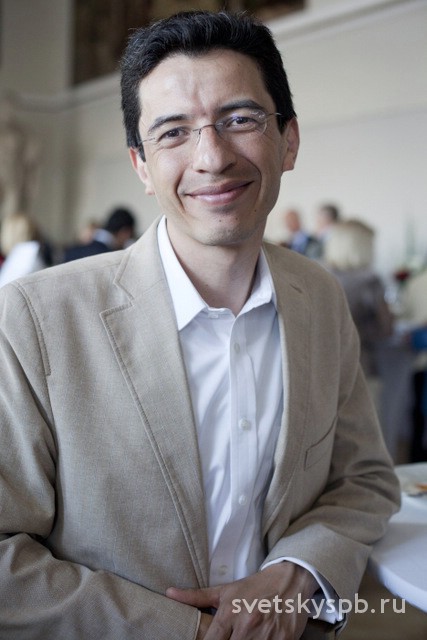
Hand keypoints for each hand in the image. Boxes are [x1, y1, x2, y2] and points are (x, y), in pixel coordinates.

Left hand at [167, 562, 318, 639]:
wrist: (290, 578)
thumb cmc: (255, 587)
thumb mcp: (226, 590)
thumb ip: (197, 596)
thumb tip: (169, 593)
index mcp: (229, 613)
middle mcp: (246, 625)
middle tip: (233, 637)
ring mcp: (266, 635)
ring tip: (247, 638)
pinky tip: (262, 639)